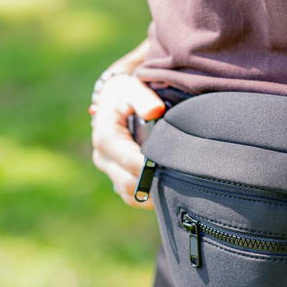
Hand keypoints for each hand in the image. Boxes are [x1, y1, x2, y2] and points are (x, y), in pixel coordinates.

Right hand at [90, 72, 165, 208]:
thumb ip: (144, 99)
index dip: (153, 169)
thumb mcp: (133, 89)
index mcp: (106, 138)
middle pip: (130, 183)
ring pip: (131, 195)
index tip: (175, 169)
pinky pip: (133, 197)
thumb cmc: (127, 94)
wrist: (115, 101)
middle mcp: (103, 158)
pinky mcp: (117, 178)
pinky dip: (149, 197)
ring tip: (177, 190)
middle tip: (182, 183)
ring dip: (152, 195)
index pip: (131, 162)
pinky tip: (169, 192)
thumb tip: (155, 111)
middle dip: (155, 184)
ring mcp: (109, 171)